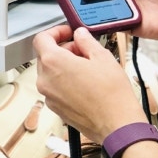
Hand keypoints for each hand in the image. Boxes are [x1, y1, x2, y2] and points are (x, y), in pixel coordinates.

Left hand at [33, 25, 145, 143]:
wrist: (117, 125)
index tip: (67, 33)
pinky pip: (55, 88)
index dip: (55, 32)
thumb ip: (86, 41)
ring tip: (87, 67)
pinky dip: (65, 81)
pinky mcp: (55, 108)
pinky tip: (85, 83)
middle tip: (83, 50)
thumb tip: (80, 35)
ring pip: (50, 72)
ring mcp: (49, 96)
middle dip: (63, 49)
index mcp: (53, 63)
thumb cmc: (111, 95)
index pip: (41, 39)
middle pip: (46, 56)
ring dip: (64, 65)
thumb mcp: (102, 57)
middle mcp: (45, 80)